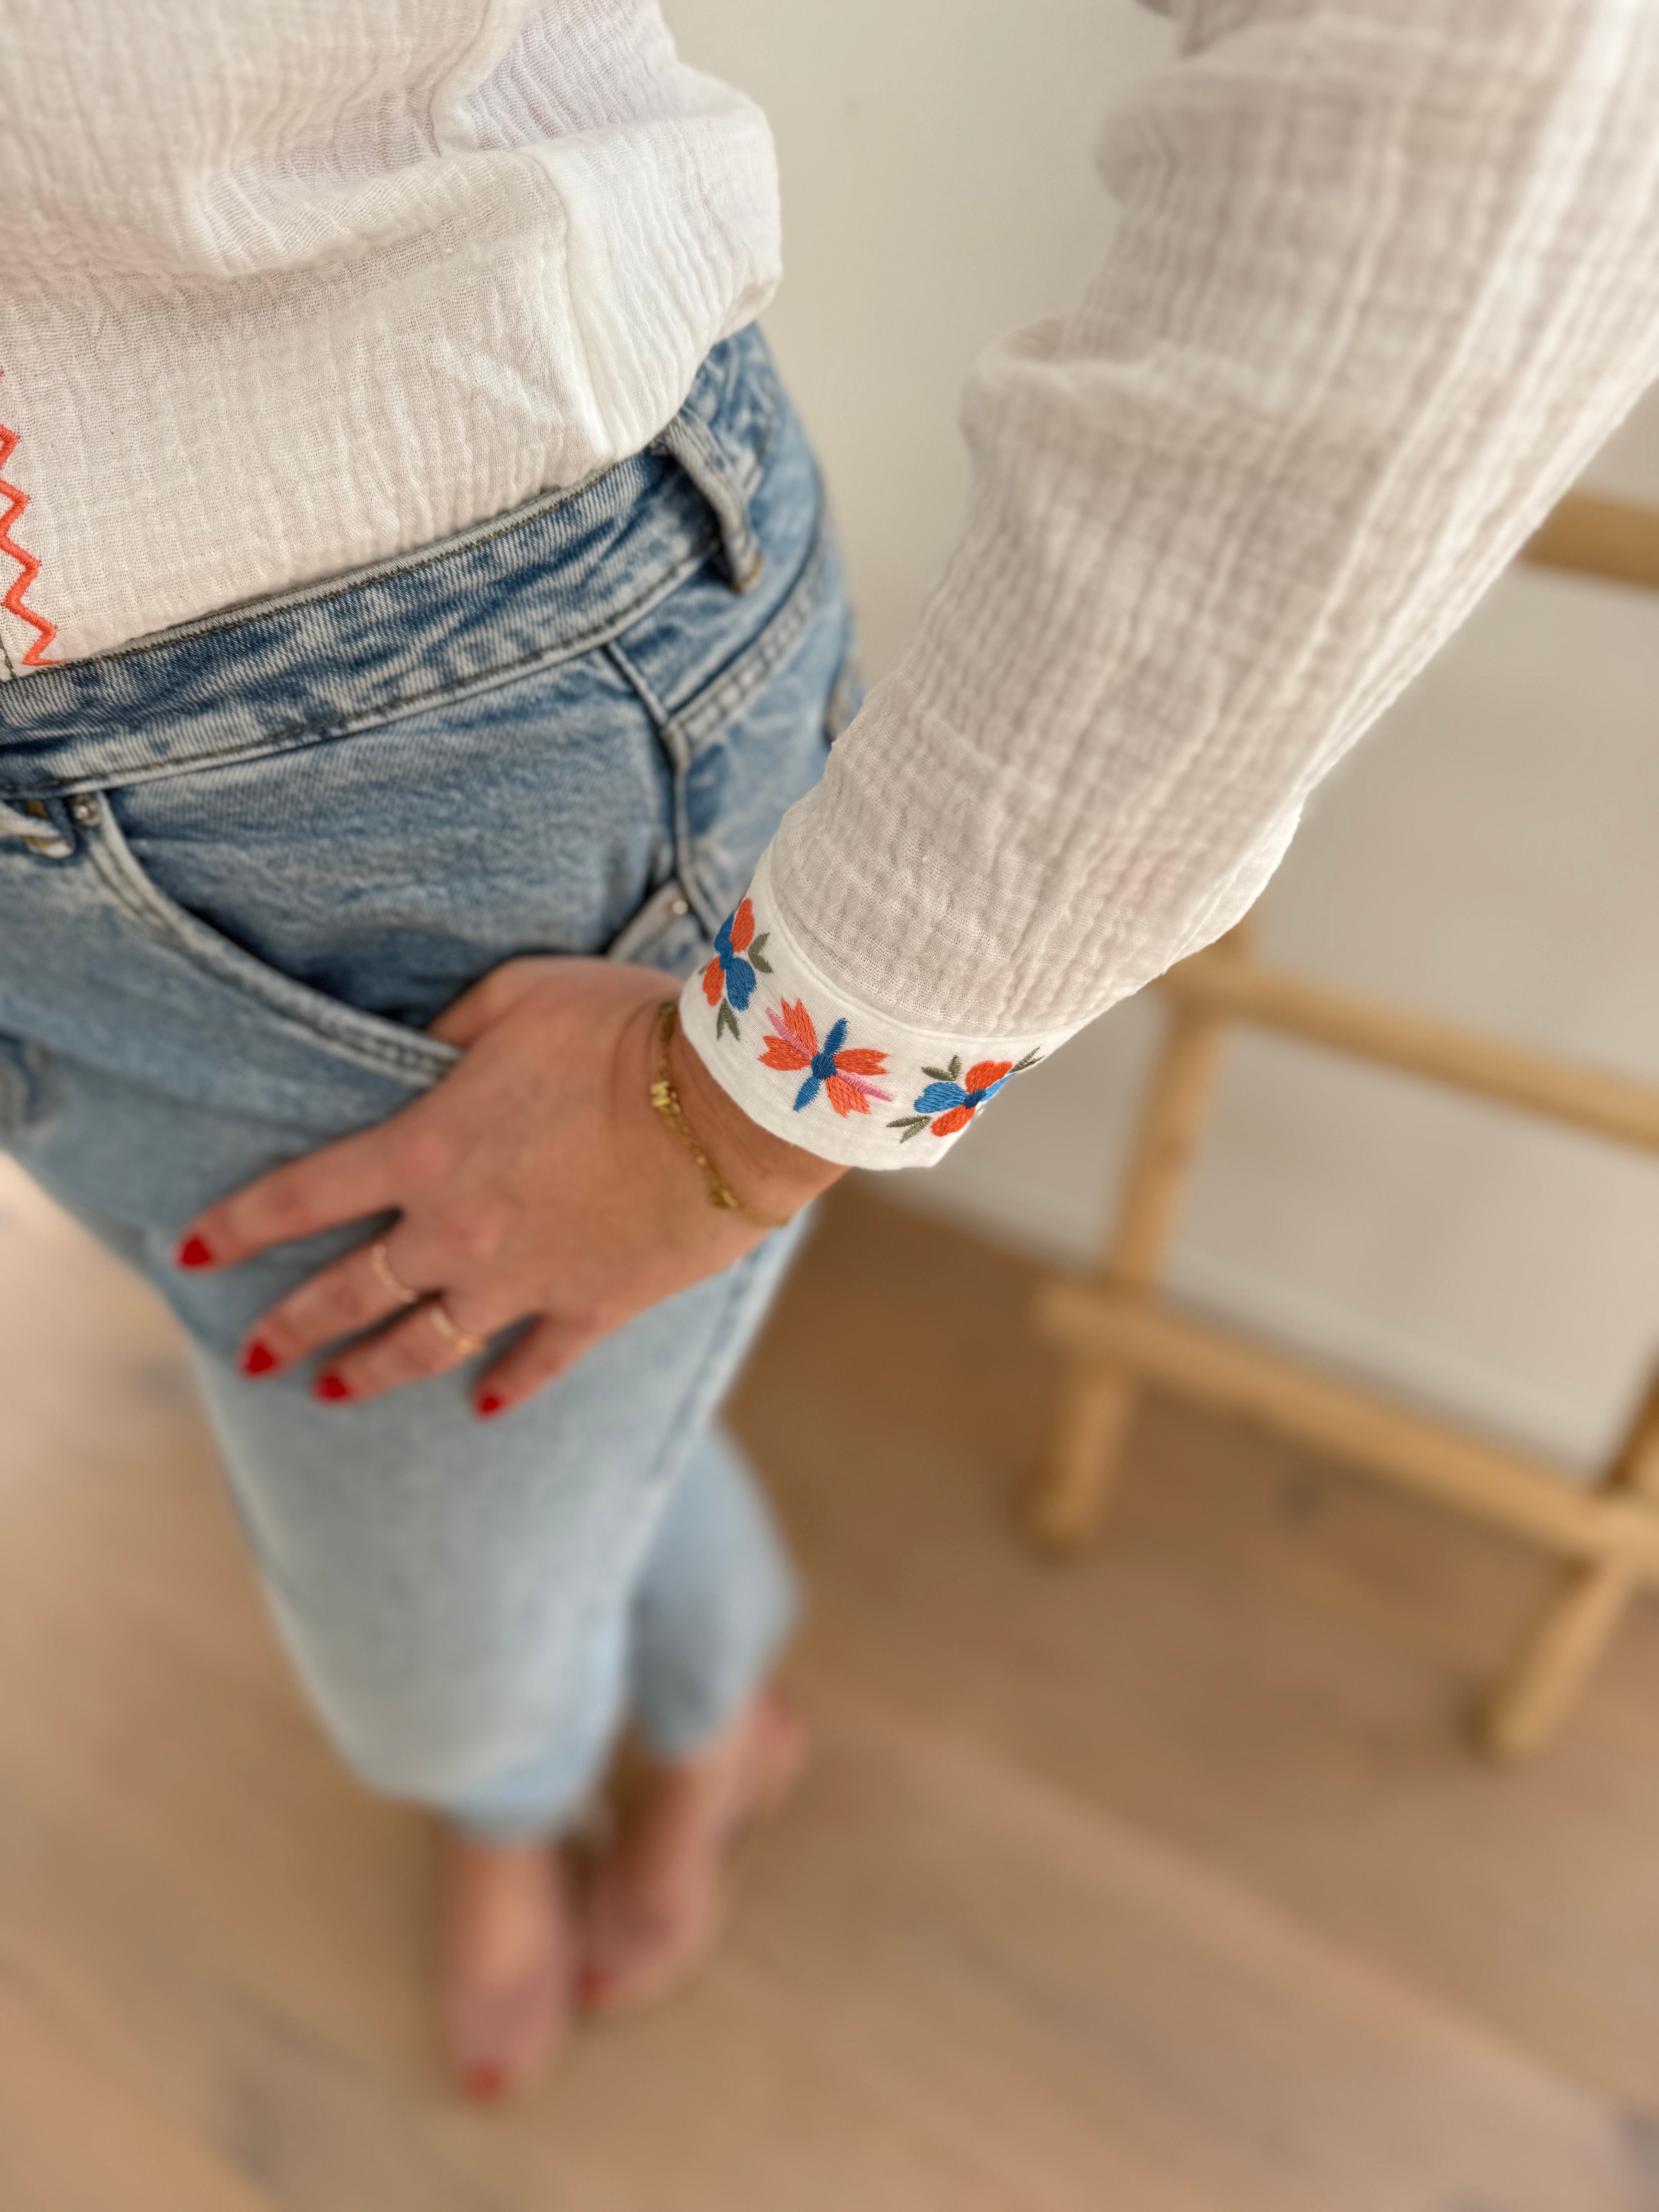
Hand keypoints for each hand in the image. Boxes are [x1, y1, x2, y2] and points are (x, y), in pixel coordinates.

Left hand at [173, 958, 843, 1416]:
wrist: (732, 1102)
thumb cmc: (625, 1027)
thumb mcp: (517, 996)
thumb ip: (449, 1031)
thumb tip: (413, 1055)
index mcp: (426, 1152)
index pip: (302, 1197)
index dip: (238, 1227)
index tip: (191, 1254)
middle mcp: (459, 1232)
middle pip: (352, 1292)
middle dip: (292, 1324)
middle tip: (253, 1353)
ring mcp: (526, 1281)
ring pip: (426, 1343)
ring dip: (371, 1371)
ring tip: (329, 1393)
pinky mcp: (594, 1306)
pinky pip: (538, 1361)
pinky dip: (508, 1385)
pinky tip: (483, 1406)